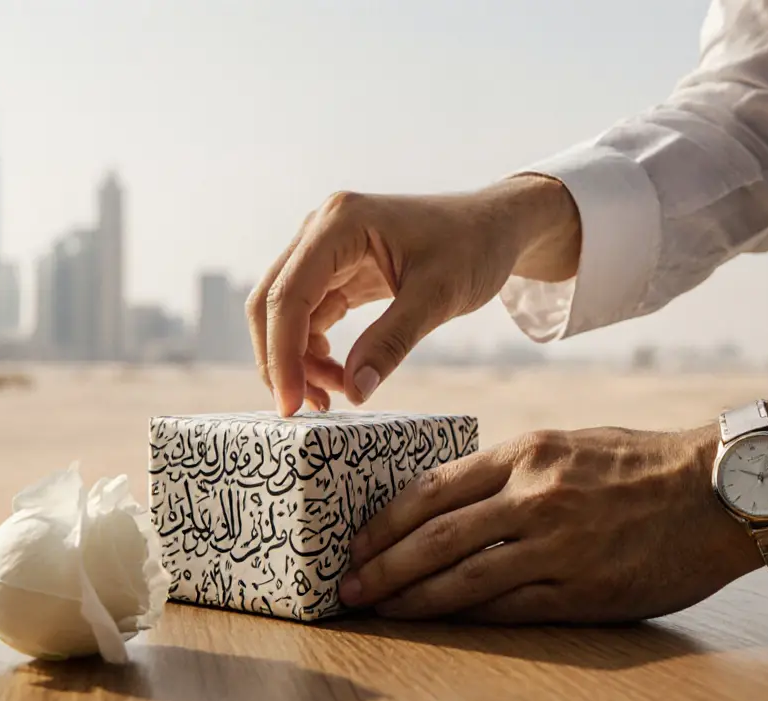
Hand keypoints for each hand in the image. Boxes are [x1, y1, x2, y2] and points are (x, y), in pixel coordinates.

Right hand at [246, 175, 580, 415]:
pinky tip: (338, 376)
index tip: (292, 406)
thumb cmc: (474, 248)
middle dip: (282, 360)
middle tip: (306, 409)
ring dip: (298, 359)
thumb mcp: (439, 297)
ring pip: (284, 312)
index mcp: (340, 223)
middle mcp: (320, 229)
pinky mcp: (334, 269)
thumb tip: (353, 392)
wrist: (495, 227)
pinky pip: (306, 314)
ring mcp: (324, 248)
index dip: (282, 354)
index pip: (288, 295)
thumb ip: (392, 342)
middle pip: (271, 302)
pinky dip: (313, 350)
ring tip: (336, 395)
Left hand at [339, 425, 765, 622]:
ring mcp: (558, 547)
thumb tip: (448, 502)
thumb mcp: (566, 443)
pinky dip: (466, 618)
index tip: (356, 542)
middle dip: (382, 566)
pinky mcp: (583, 590)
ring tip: (378, 610)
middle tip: (347, 587)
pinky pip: (508, 609)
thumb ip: (509, 470)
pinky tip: (438, 624)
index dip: (386, 521)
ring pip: (463, 579)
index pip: (432, 489)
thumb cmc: (641, 462)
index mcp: (526, 452)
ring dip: (412, 599)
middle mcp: (534, 497)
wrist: (723, 490)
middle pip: (434, 538)